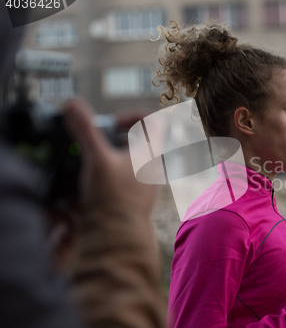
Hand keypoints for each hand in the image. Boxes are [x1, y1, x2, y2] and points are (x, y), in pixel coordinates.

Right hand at [62, 98, 157, 218]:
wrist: (117, 237)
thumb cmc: (113, 199)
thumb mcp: (96, 159)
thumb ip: (85, 131)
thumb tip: (73, 105)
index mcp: (151, 153)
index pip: (155, 121)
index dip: (133, 114)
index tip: (113, 123)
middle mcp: (154, 166)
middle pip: (143, 139)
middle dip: (119, 134)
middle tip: (100, 140)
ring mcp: (147, 182)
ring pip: (135, 158)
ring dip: (116, 153)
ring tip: (96, 159)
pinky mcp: (138, 196)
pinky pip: (130, 175)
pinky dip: (114, 170)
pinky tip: (97, 178)